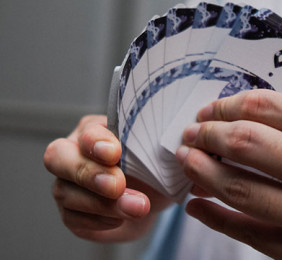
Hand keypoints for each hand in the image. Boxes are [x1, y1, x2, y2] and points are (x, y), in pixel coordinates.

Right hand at [44, 115, 170, 241]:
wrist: (155, 197)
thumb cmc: (153, 166)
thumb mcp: (156, 152)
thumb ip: (148, 145)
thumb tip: (155, 145)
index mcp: (95, 130)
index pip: (85, 130)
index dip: (96, 142)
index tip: (115, 153)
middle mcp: (73, 154)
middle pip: (56, 157)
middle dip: (88, 173)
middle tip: (117, 186)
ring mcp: (67, 184)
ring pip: (66, 193)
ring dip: (103, 204)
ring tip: (137, 208)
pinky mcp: (71, 213)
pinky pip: (74, 218)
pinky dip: (100, 220)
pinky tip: (122, 218)